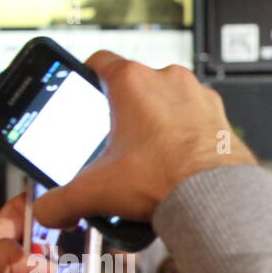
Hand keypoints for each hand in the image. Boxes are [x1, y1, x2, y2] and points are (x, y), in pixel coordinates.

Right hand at [33, 51, 255, 229]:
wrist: (217, 200)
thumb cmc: (166, 183)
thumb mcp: (97, 191)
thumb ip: (61, 201)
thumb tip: (49, 210)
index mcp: (132, 81)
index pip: (99, 62)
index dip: (87, 76)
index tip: (86, 91)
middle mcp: (169, 80)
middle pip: (136, 88)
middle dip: (126, 114)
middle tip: (119, 144)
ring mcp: (199, 98)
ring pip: (169, 104)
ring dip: (159, 125)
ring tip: (150, 159)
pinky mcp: (222, 120)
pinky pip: (197, 122)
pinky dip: (187, 138)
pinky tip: (179, 165)